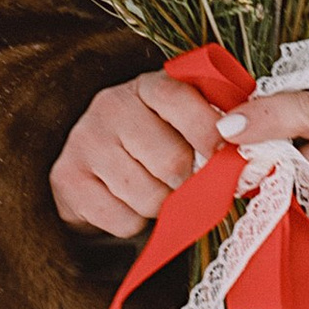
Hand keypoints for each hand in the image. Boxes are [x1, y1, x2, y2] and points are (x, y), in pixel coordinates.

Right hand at [50, 69, 223, 239]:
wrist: (89, 166)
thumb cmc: (148, 142)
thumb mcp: (176, 121)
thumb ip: (207, 127)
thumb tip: (240, 147)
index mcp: (146, 86)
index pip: (181, 100)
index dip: (209, 131)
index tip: (224, 154)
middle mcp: (111, 106)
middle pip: (172, 161)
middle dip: (186, 182)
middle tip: (182, 181)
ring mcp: (85, 141)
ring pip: (150, 197)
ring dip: (160, 205)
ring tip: (151, 188)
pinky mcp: (68, 179)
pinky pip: (124, 220)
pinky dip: (134, 222)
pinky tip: (125, 201)